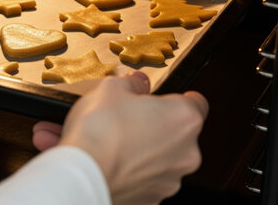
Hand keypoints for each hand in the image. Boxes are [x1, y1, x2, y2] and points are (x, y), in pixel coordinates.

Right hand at [33, 72, 207, 204]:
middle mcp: (186, 152)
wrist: (81, 172)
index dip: (173, 99)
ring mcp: (170, 179)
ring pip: (159, 159)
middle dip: (153, 126)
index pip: (196, 104)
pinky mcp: (150, 199)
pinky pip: (143, 180)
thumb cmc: (99, 130)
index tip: (157, 99)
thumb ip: (132, 83)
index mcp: (184, 119)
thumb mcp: (112, 87)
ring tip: (109, 143)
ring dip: (140, 151)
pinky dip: (128, 172)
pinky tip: (106, 161)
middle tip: (125, 119)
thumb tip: (137, 83)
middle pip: (175, 134)